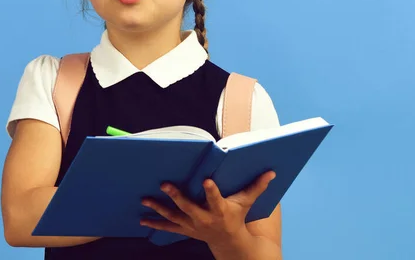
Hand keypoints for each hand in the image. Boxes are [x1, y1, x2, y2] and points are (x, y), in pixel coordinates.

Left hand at [140, 171, 275, 245]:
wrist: (228, 241)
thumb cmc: (236, 216)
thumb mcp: (247, 202)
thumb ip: (257, 186)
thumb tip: (271, 172)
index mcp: (220, 210)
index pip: (215, 198)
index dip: (211, 190)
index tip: (206, 180)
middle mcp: (204, 218)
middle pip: (188, 206)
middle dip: (176, 196)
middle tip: (165, 184)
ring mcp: (192, 225)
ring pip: (173, 216)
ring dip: (159, 208)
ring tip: (145, 200)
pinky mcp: (184, 228)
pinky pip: (167, 226)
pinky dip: (155, 223)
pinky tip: (142, 218)